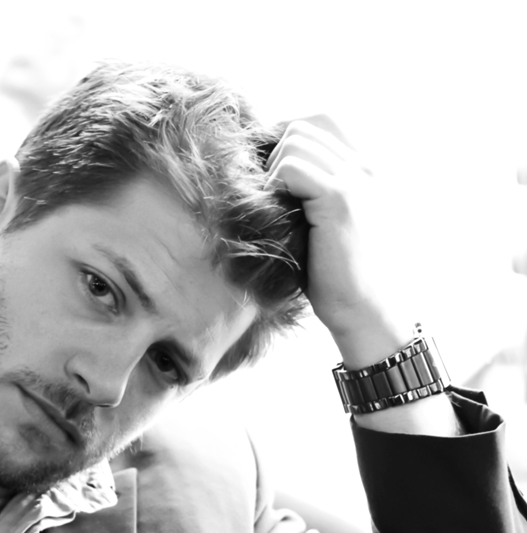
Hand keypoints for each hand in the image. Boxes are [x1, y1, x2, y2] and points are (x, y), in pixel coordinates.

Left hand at [267, 117, 411, 368]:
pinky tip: (279, 214)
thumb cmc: (338, 276)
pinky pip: (291, 166)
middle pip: (303, 123)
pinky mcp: (340, 198)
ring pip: (294, 139)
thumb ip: (312, 189)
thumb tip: (267, 165)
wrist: (365, 311)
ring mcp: (356, 178)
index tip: (271, 177)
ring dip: (274, 170)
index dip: (286, 140)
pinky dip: (275, 185)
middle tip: (268, 193)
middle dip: (275, 153)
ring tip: (276, 207)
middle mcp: (366, 166)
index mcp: (366, 168)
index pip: (319, 121)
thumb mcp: (325, 223)